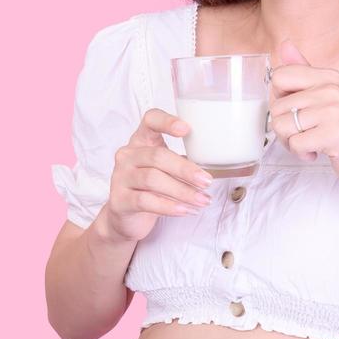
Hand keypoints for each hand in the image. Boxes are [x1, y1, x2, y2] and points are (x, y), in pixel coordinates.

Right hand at [98, 108, 215, 241]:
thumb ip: (185, 162)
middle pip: (157, 156)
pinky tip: (185, 210)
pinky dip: (169, 206)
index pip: (150, 120)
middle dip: (185, 169)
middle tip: (207, 181)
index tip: (187, 130)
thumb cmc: (151, 189)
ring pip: (152, 179)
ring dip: (182, 191)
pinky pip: (145, 201)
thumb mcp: (167, 170)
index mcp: (141, 141)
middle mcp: (127, 155)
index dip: (166, 122)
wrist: (126, 218)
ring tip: (202, 200)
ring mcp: (120, 177)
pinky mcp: (120, 200)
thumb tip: (219, 165)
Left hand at [268, 39, 338, 197]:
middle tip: (307, 133)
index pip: (279, 76)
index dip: (279, 99)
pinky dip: (302, 153)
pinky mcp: (335, 134)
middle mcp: (332, 89)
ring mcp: (335, 111)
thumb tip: (284, 43)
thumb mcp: (327, 96)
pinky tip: (319, 152)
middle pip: (276, 106)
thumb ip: (303, 71)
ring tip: (313, 142)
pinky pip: (295, 144)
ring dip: (292, 142)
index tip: (297, 110)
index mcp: (329, 76)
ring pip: (282, 126)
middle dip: (286, 127)